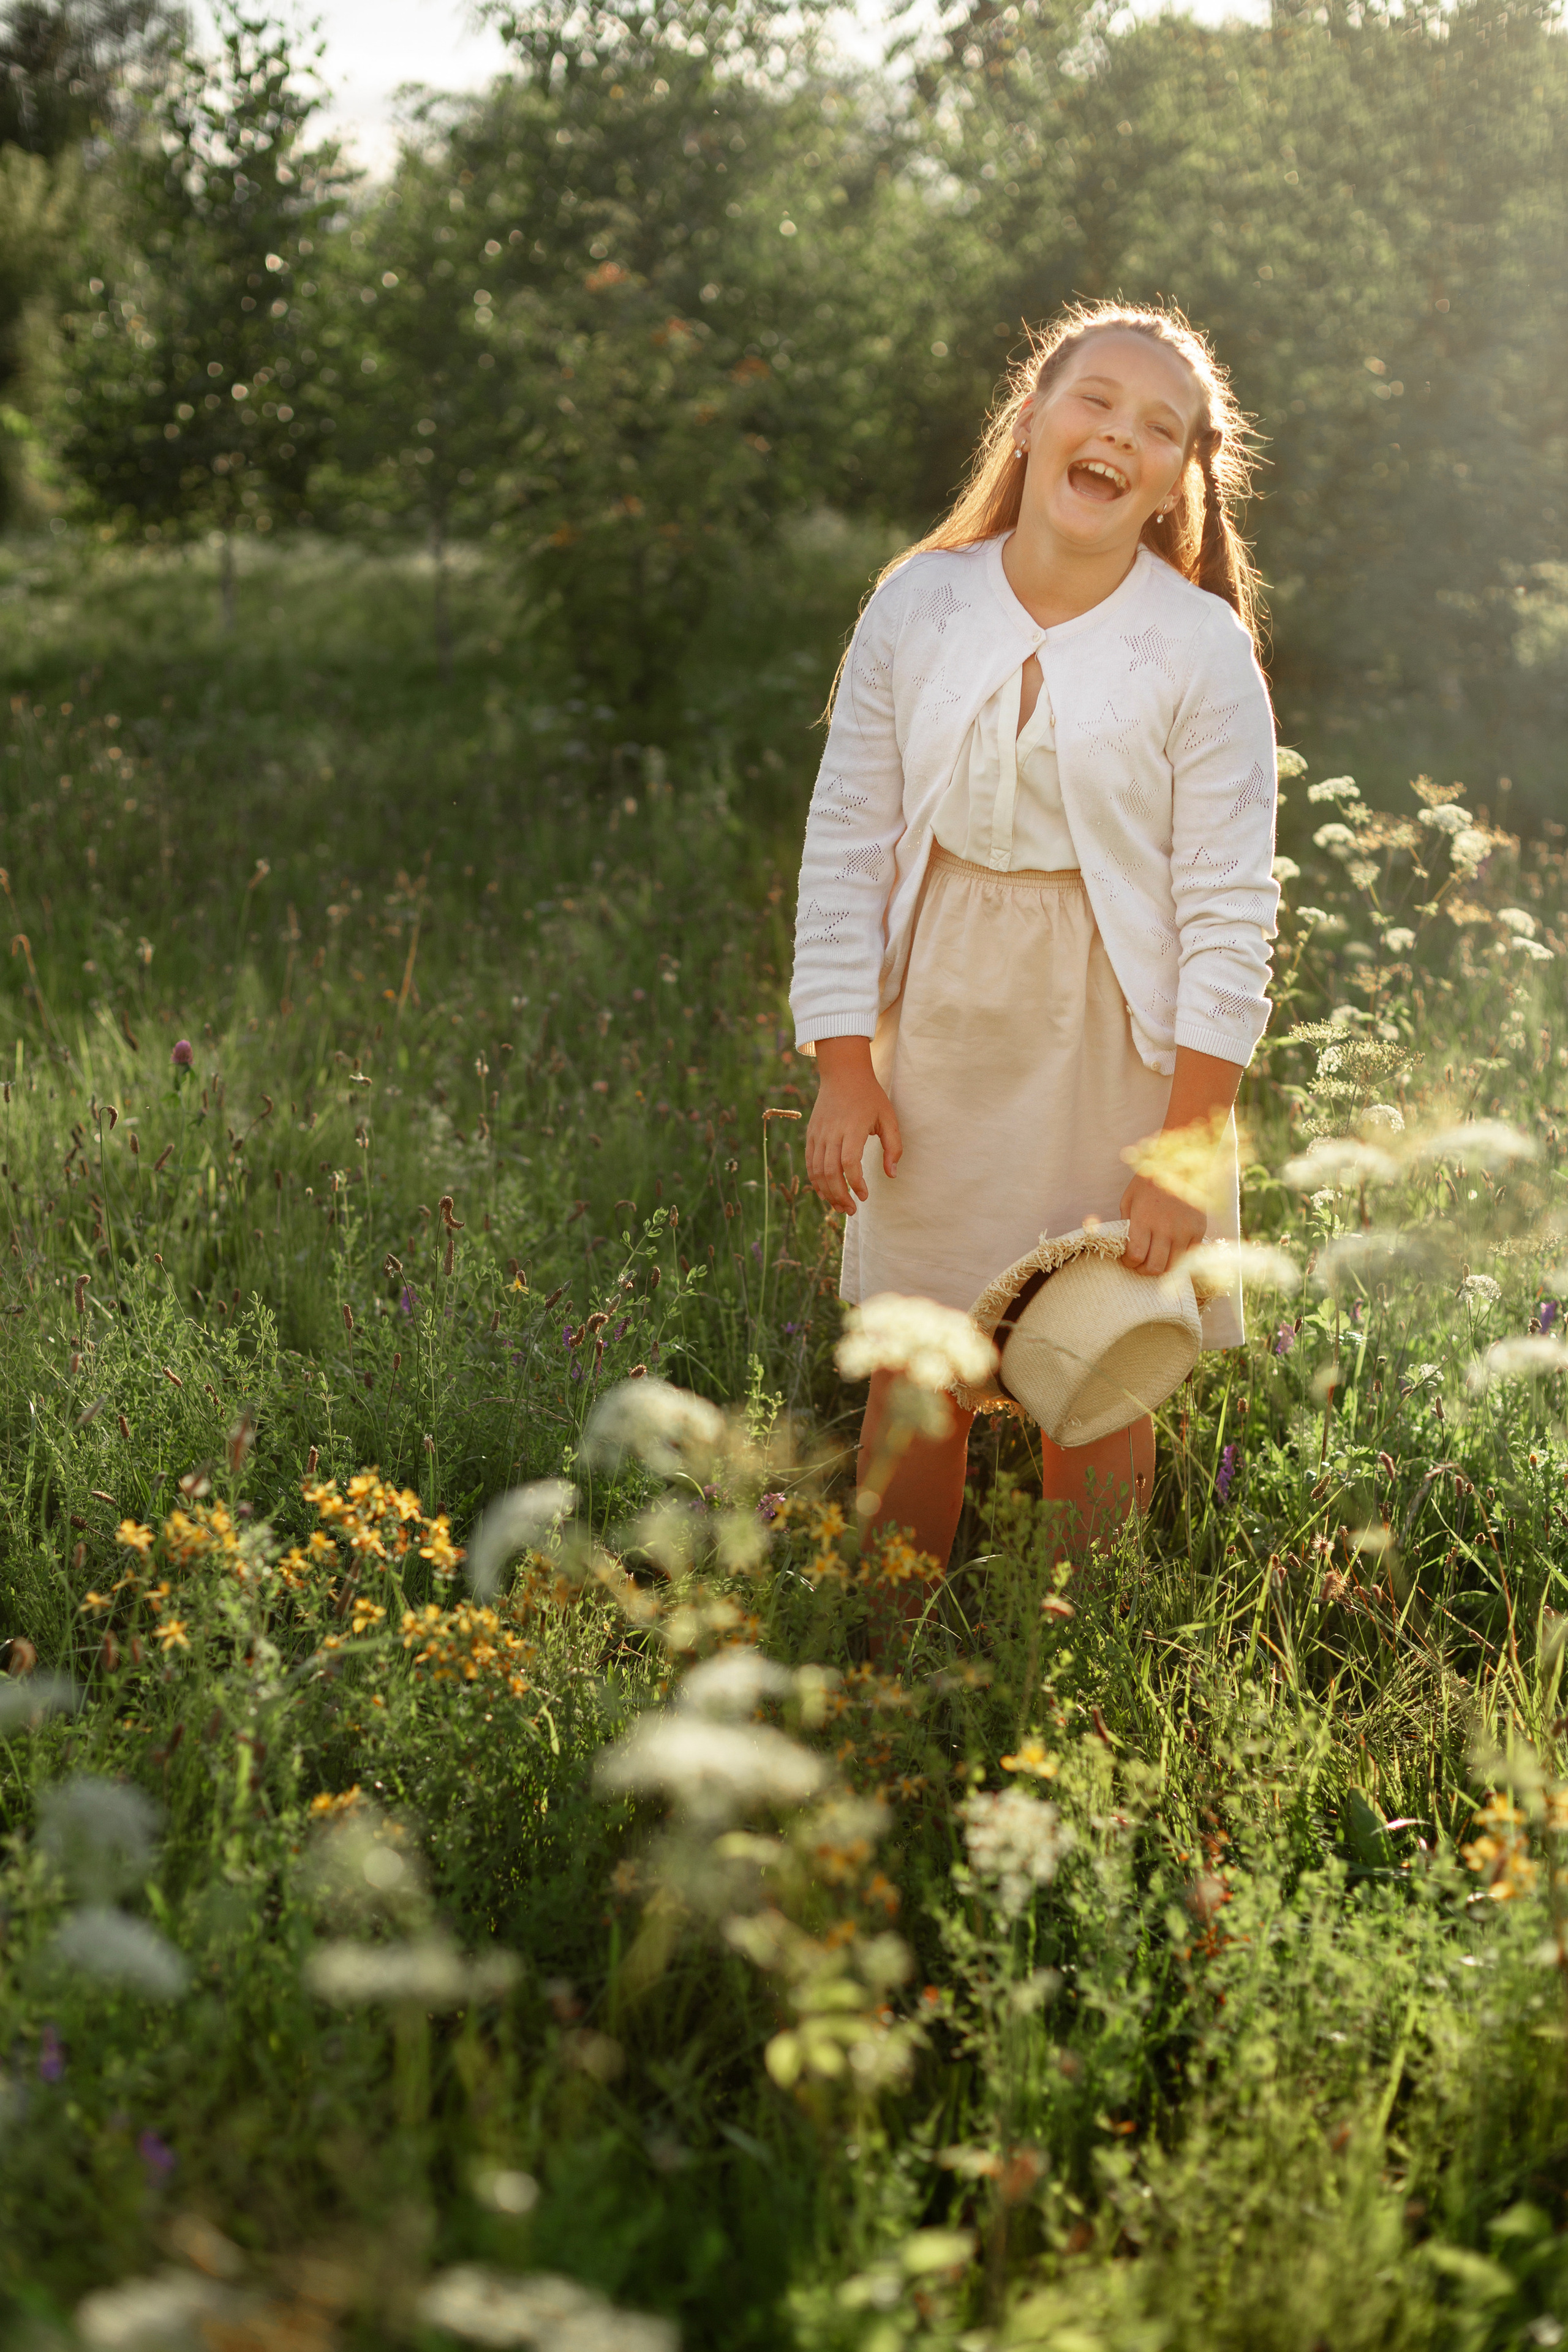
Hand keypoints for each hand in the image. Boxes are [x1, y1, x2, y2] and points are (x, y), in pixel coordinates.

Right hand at [806, 1037, 902, 1213]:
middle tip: (852, 1210)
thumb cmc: (870, 1097)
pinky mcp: (811, 1135)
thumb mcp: (889, 1118)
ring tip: (841, 1206)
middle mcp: (832, 1132)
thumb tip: (891, 1175)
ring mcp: (818, 1134)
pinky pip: (810, 1163)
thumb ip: (893, 1147)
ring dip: (827, 1193)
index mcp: (853, 1128)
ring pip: (817, 1171)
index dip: (855, 1183)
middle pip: (830, 1172)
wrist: (842, 1074)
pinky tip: (826, 1192)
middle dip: (839, 1196)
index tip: (865, 1196)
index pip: (849, 1163)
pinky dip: (816, 1181)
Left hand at [1118, 1170, 1206, 1276]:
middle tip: (1140, 1264)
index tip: (1127, 1259)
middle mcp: (1165, 1228)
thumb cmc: (1151, 1181)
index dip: (1129, 1263)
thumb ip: (1126, 1224)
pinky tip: (1171, 1251)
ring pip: (1173, 1266)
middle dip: (1143, 1270)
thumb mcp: (1130, 1198)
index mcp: (1144, 1219)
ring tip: (1155, 1259)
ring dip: (1161, 1267)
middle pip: (1154, 1267)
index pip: (1136, 1256)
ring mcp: (1184, 1231)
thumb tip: (1126, 1246)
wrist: (1182, 1165)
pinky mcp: (1198, 1231)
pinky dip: (1178, 1259)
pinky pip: (1188, 1257)